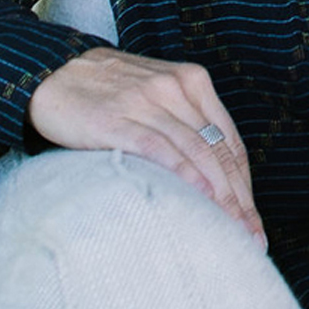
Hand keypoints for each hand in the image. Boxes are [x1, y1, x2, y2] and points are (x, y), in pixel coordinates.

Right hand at [28, 48, 263, 244]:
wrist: (54, 70)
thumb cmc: (109, 90)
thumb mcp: (157, 94)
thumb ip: (184, 122)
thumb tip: (210, 176)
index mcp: (193, 82)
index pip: (230, 142)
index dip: (246, 186)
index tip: (253, 221)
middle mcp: (177, 88)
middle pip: (220, 152)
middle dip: (239, 200)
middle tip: (251, 238)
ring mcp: (149, 102)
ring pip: (197, 153)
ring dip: (219, 197)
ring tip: (231, 232)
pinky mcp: (119, 119)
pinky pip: (160, 148)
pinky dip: (183, 174)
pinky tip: (198, 196)